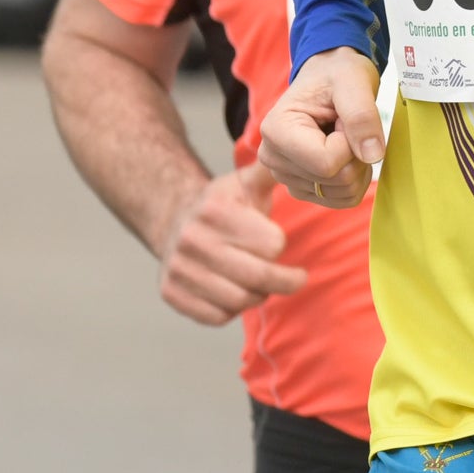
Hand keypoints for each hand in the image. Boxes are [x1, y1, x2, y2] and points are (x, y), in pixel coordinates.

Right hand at [160, 165, 309, 324]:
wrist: (173, 220)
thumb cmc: (224, 205)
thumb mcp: (247, 182)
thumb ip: (274, 171)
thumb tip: (302, 155)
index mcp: (216, 210)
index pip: (273, 245)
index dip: (279, 244)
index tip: (276, 241)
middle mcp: (192, 239)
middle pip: (259, 277)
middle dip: (286, 280)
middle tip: (296, 278)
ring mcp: (178, 268)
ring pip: (240, 300)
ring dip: (258, 295)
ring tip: (260, 283)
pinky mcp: (170, 293)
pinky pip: (217, 317)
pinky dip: (231, 310)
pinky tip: (233, 292)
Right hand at [263, 49, 385, 209]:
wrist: (330, 77)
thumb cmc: (338, 75)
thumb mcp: (354, 83)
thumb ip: (362, 116)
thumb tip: (372, 155)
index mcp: (276, 131)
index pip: (326, 163)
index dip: (349, 143)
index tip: (343, 119)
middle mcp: (273, 158)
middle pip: (335, 180)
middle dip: (355, 154)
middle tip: (346, 125)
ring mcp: (286, 177)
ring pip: (341, 194)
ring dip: (357, 167)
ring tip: (345, 136)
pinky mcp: (302, 188)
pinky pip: (342, 200)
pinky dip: (355, 179)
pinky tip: (346, 153)